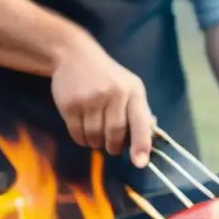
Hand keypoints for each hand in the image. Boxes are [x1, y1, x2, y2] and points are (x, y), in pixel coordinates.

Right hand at [51, 35, 152, 166]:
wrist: (74, 55)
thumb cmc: (108, 76)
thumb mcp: (131, 86)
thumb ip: (140, 112)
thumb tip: (148, 140)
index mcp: (133, 91)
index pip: (140, 123)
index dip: (141, 145)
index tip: (140, 163)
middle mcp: (113, 94)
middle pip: (115, 135)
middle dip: (114, 147)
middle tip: (113, 147)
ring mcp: (90, 99)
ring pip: (95, 137)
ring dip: (97, 144)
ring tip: (97, 135)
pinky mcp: (70, 104)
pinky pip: (77, 134)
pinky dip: (82, 140)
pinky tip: (84, 131)